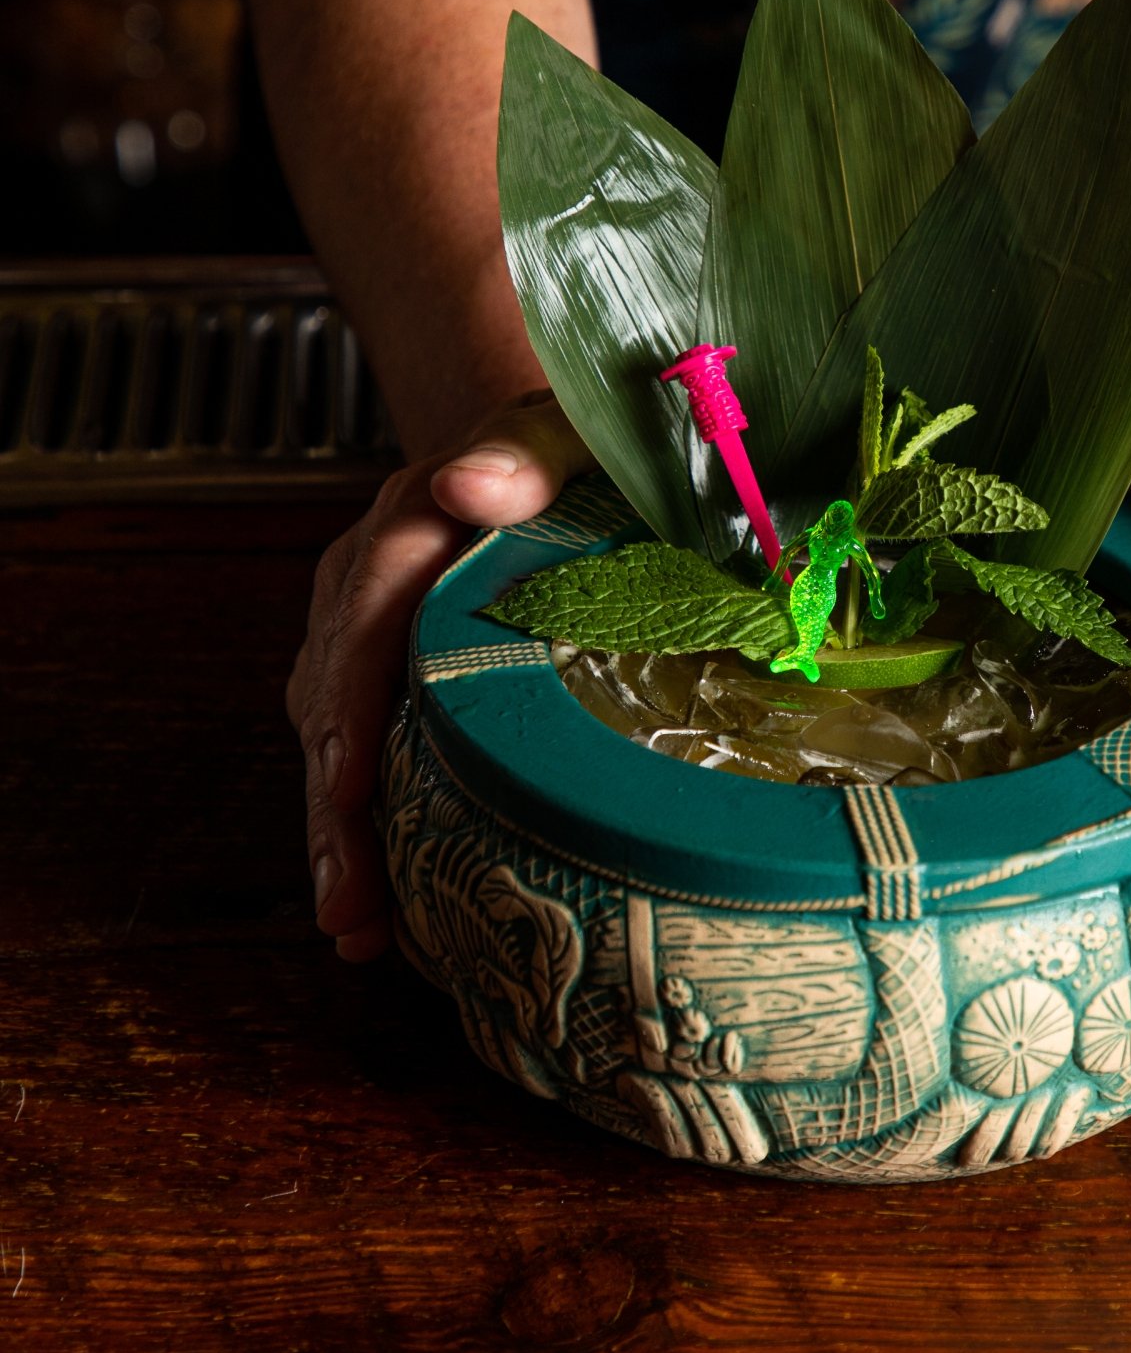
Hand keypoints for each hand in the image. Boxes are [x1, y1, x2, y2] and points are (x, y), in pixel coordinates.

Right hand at [286, 390, 586, 959]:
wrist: (560, 450)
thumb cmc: (574, 444)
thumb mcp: (565, 426)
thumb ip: (526, 446)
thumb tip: (467, 482)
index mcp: (413, 518)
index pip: (366, 604)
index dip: (351, 694)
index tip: (349, 775)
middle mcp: (373, 582)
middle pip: (335, 696)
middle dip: (337, 803)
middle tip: (351, 895)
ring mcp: (373, 635)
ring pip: (338, 742)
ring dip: (344, 836)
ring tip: (359, 926)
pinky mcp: (392, 681)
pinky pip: (367, 758)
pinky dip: (372, 832)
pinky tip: (386, 915)